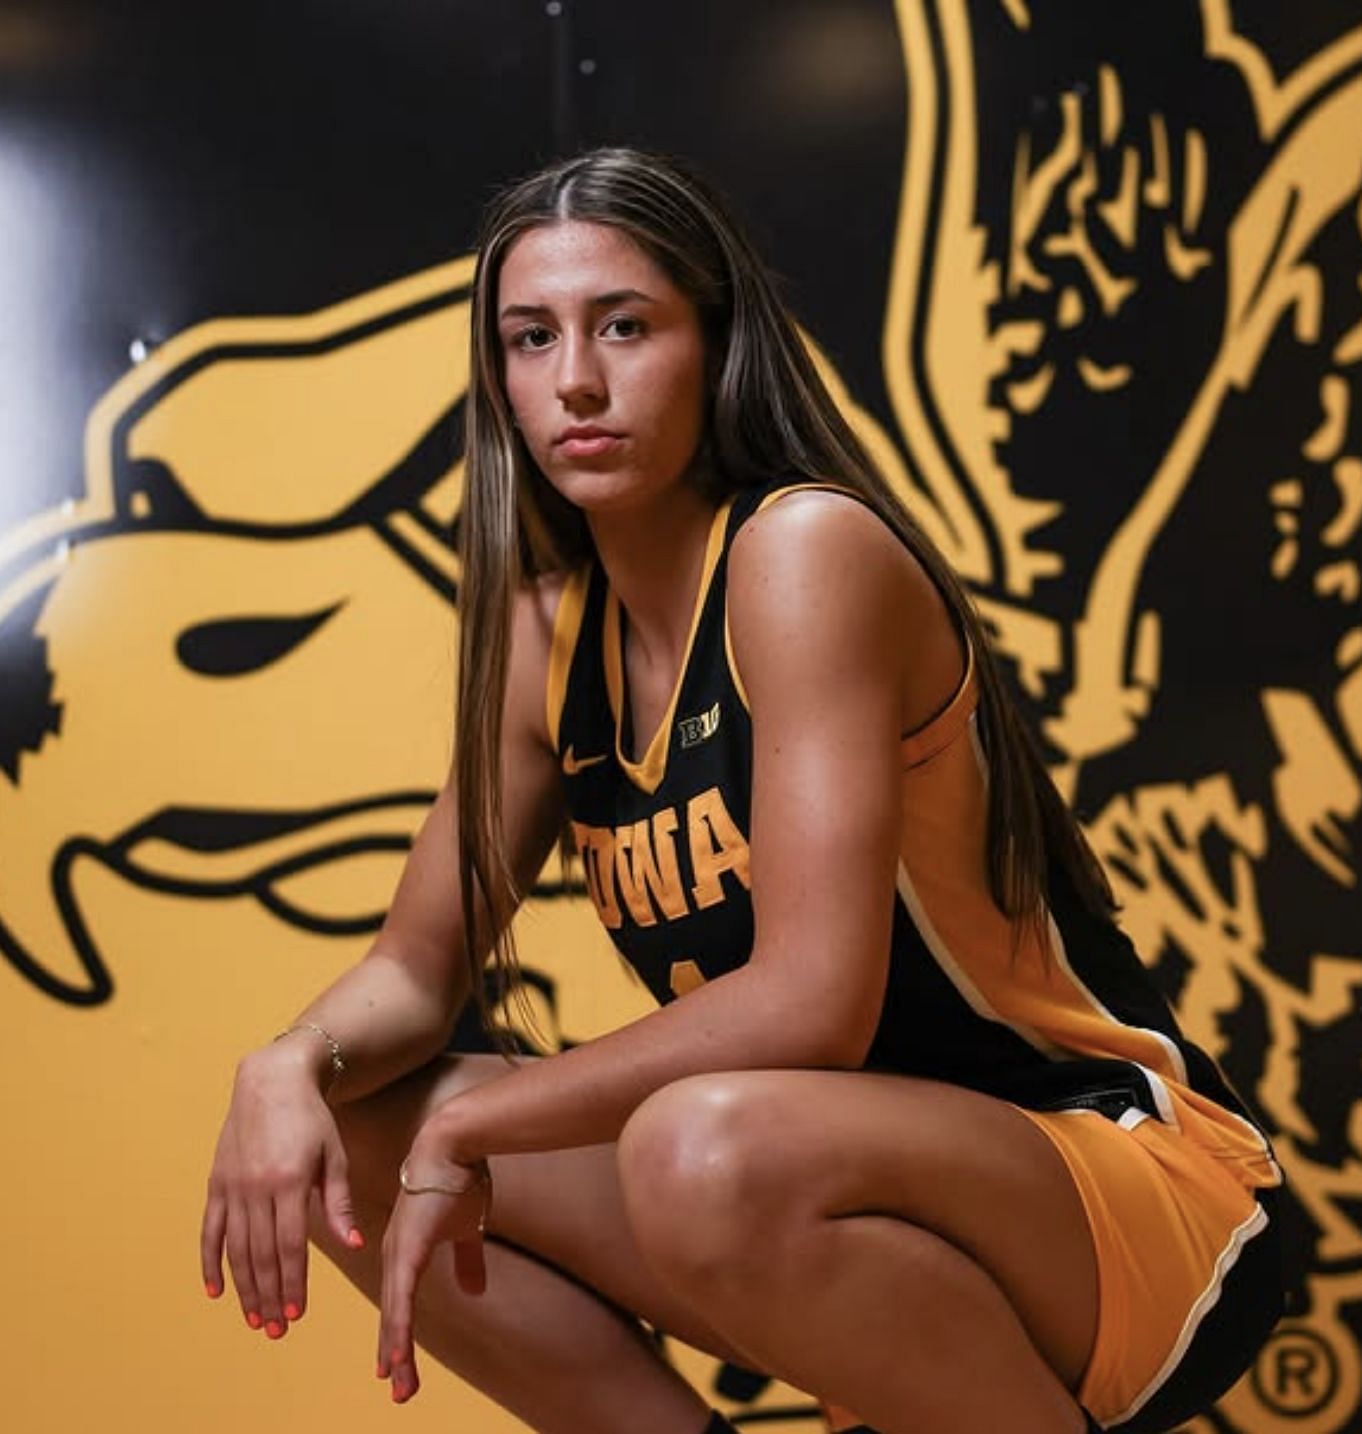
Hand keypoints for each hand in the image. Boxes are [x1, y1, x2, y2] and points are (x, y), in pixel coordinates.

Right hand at [200, 1045, 361, 1336]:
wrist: (272, 1080)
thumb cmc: (312, 1118)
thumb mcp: (334, 1155)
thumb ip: (339, 1203)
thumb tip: (354, 1244)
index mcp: (290, 1181)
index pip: (291, 1245)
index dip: (293, 1282)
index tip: (296, 1314)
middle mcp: (257, 1187)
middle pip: (262, 1254)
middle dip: (269, 1296)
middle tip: (275, 1331)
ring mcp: (232, 1186)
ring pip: (236, 1249)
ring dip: (244, 1288)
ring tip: (253, 1319)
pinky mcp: (216, 1182)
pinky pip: (210, 1230)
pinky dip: (210, 1262)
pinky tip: (216, 1291)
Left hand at [377, 1141, 491, 1403]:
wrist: (455, 1144)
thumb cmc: (461, 1179)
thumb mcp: (468, 1228)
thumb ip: (467, 1260)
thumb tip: (474, 1292)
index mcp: (407, 1251)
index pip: (402, 1303)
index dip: (401, 1336)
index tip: (398, 1369)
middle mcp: (396, 1255)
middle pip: (394, 1314)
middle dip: (396, 1353)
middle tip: (398, 1390)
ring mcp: (398, 1253)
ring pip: (394, 1313)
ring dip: (396, 1349)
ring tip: (396, 1384)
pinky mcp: (407, 1249)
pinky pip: (401, 1298)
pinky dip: (398, 1328)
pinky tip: (395, 1354)